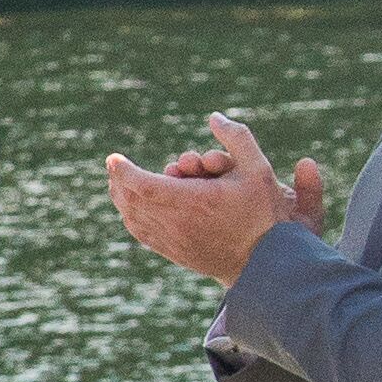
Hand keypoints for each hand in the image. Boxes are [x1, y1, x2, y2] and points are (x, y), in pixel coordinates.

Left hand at [104, 114, 319, 284]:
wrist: (268, 263)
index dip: (123, 170)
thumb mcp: (259, 168)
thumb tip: (214, 117)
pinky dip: (133, 219)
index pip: (142, 184)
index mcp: (193, 201)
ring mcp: (174, 242)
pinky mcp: (176, 254)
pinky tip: (133, 209)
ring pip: (134, 219)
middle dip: (120, 181)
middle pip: (132, 201)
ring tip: (120, 184)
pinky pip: (143, 235)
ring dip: (123, 199)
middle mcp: (177, 223)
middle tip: (115, 167)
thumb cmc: (265, 214)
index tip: (113, 158)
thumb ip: (237, 138)